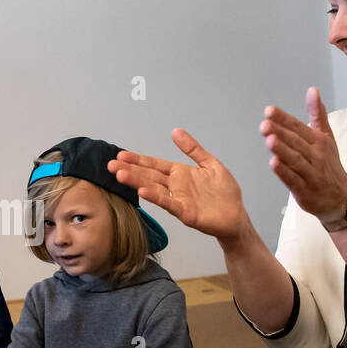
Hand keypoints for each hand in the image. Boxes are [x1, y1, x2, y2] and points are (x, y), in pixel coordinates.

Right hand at [109, 128, 247, 242]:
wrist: (236, 216)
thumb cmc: (224, 193)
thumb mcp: (210, 164)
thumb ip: (192, 149)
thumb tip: (176, 131)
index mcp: (180, 174)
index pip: (154, 164)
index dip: (138, 160)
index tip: (121, 155)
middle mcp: (176, 186)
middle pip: (148, 175)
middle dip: (129, 170)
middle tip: (110, 164)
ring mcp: (179, 199)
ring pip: (153, 188)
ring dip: (136, 181)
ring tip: (120, 175)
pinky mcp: (186, 212)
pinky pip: (169, 202)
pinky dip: (156, 197)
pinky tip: (143, 191)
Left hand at [260, 88, 346, 218]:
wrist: (342, 198)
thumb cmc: (330, 166)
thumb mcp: (326, 137)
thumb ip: (318, 114)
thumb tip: (312, 90)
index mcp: (318, 141)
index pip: (298, 127)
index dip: (284, 119)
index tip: (269, 111)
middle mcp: (315, 155)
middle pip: (296, 142)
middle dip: (280, 132)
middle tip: (265, 124)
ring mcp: (310, 173)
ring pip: (295, 159)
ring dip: (282, 150)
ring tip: (269, 140)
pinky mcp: (304, 190)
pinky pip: (293, 179)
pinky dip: (284, 172)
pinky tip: (273, 163)